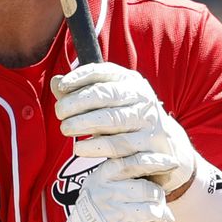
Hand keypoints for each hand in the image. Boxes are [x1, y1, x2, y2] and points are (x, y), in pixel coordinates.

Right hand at [40, 158, 176, 221]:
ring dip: (166, 219)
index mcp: (99, 180)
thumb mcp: (96, 193)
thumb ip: (117, 179)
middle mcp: (105, 197)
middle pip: (150, 190)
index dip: (156, 161)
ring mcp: (115, 219)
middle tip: (160, 209)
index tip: (172, 163)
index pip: (132, 163)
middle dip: (160, 201)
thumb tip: (153, 164)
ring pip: (156, 212)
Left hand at [51, 63, 195, 195]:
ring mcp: (149, 122)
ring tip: (66, 130)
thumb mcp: (107, 103)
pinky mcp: (151, 147)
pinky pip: (121, 148)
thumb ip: (80, 93)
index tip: (62, 87)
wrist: (166, 146)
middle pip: (106, 95)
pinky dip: (98, 148)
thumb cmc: (127, 121)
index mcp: (130, 81)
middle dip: (78, 103)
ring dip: (85, 125)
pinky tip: (80, 149)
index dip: (80, 76)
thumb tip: (56, 82)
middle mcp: (142, 98)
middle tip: (59, 114)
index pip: (103, 72)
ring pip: (113, 121)